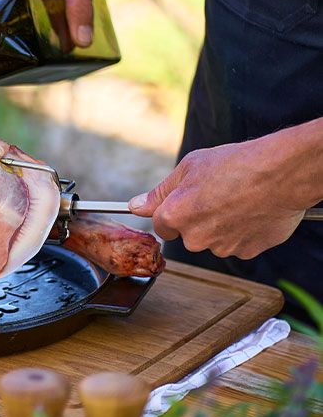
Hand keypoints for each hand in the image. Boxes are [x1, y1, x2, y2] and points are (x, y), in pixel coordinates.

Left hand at [127, 134, 316, 259]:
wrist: (281, 173)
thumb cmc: (235, 164)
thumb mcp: (189, 167)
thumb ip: (160, 192)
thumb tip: (135, 206)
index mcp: (174, 216)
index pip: (161, 225)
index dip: (174, 211)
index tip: (188, 202)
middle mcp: (193, 238)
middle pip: (188, 235)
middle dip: (198, 220)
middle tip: (219, 196)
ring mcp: (221, 247)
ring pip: (214, 241)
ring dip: (221, 226)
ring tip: (240, 200)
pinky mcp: (246, 252)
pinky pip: (238, 244)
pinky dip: (244, 232)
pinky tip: (253, 211)